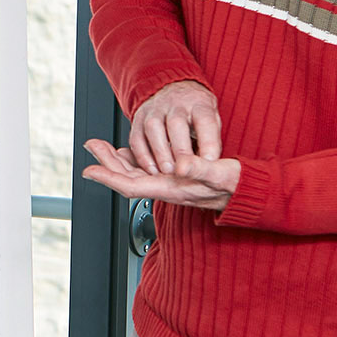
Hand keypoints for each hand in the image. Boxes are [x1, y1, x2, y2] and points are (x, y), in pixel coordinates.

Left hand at [82, 137, 239, 210]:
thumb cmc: (235, 184)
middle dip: (106, 163)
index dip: (109, 177)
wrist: (246, 191)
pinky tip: (126, 151)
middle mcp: (166, 188)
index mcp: (172, 189)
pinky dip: (133, 160)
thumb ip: (201, 170)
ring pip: (134, 173)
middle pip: (127, 178)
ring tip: (101, 146)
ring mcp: (169, 184)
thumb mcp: (221, 174)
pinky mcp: (174, 177)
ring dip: (116, 160)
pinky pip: (146, 170)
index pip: (132, 186)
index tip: (90, 169)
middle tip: (91, 145)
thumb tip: (182, 166)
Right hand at [128, 80, 222, 174]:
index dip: (208, 142)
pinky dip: (142, 155)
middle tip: (184, 170)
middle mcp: (176, 104)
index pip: (205, 120)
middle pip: (176, 123)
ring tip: (167, 172)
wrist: (172, 90)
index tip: (209, 162)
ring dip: (160, 153)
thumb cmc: (196, 113)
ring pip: (153, 128)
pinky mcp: (138, 118)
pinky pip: (136, 137)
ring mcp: (155, 109)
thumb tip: (211, 166)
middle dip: (180, 149)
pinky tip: (151, 169)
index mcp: (199, 104)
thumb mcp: (212, 119)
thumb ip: (211, 140)